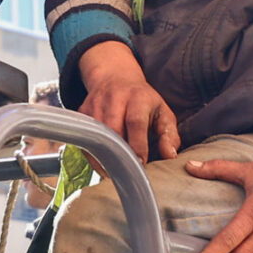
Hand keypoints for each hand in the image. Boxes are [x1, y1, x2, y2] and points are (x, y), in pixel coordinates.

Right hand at [77, 39, 177, 163]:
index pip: (135, 121)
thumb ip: (169, 135)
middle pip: (113, 129)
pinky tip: (103, 165)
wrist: (115, 79)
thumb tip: (170, 156)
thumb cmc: (143, 101)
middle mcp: (114, 98)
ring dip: (105, 156)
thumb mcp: (162, 112)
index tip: (141, 163)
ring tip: (115, 173)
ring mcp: (95, 104)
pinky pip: (86, 137)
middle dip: (121, 153)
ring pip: (97, 135)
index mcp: (138, 97)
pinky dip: (93, 154)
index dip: (137, 144)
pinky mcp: (82, 112)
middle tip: (128, 173)